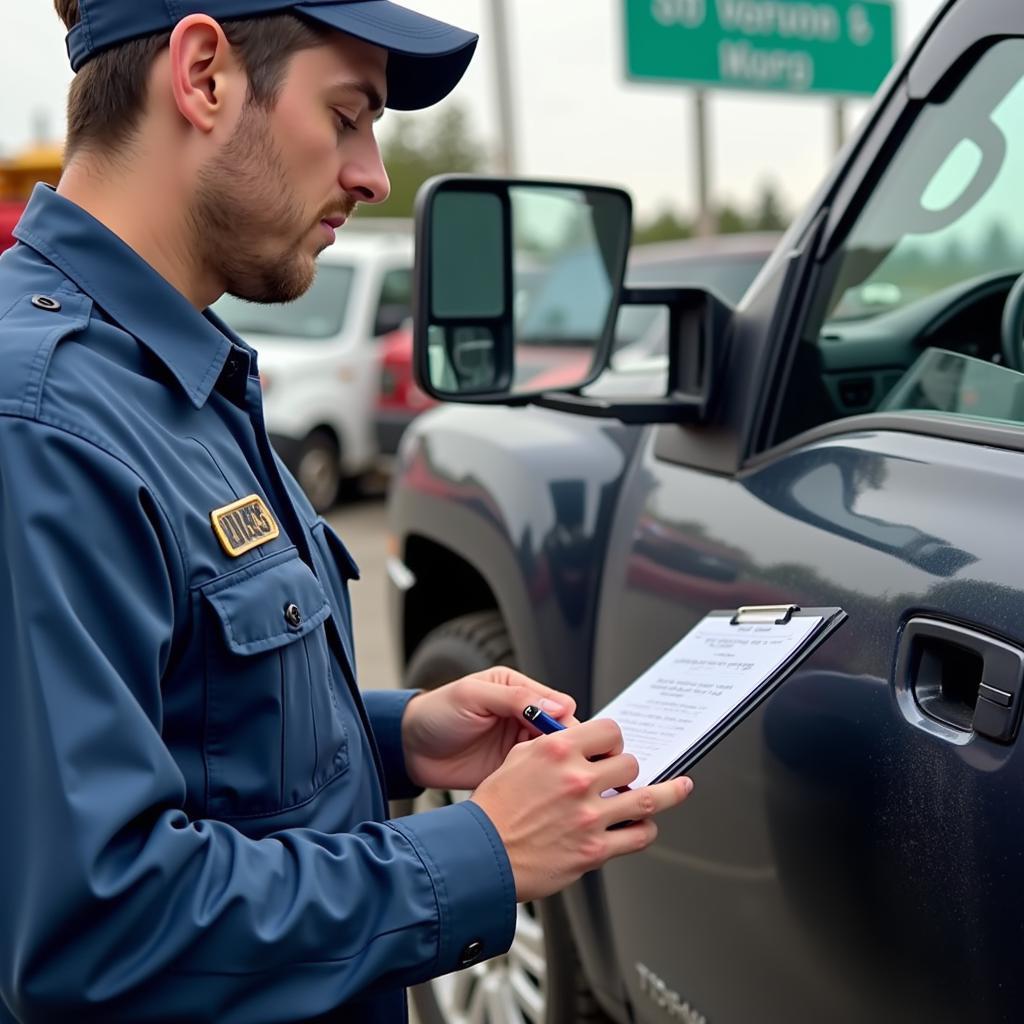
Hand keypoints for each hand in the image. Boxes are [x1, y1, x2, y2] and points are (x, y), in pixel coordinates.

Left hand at [401, 666, 576, 790]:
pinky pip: (535, 778)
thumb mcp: (473, 696)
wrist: (409, 749)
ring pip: (552, 758)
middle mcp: (522, 717)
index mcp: (518, 691)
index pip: (559, 705)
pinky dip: (540, 784)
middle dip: (565, 748)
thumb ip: (514, 698)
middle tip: (564, 764)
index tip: (563, 739)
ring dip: (554, 767)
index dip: (565, 722)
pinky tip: (536, 789)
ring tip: (551, 779)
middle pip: (561, 734)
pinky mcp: (510, 772)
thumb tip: (555, 705)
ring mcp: (517, 746)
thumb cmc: (436, 713)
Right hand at [471, 718, 692, 901]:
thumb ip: (549, 745)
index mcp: (557, 751)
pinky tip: (646, 828)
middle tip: (623, 777)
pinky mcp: (595, 850)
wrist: (480, 857)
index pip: (609, 731)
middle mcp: (577, 780)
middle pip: (630, 763)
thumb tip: (575, 738)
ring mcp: (589, 816)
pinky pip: (638, 837)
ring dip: (666, 793)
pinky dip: (646, 831)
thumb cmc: (493, 810)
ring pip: (648, 798)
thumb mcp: (516, 760)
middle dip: (628, 769)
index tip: (612, 748)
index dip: (613, 740)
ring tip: (680, 788)